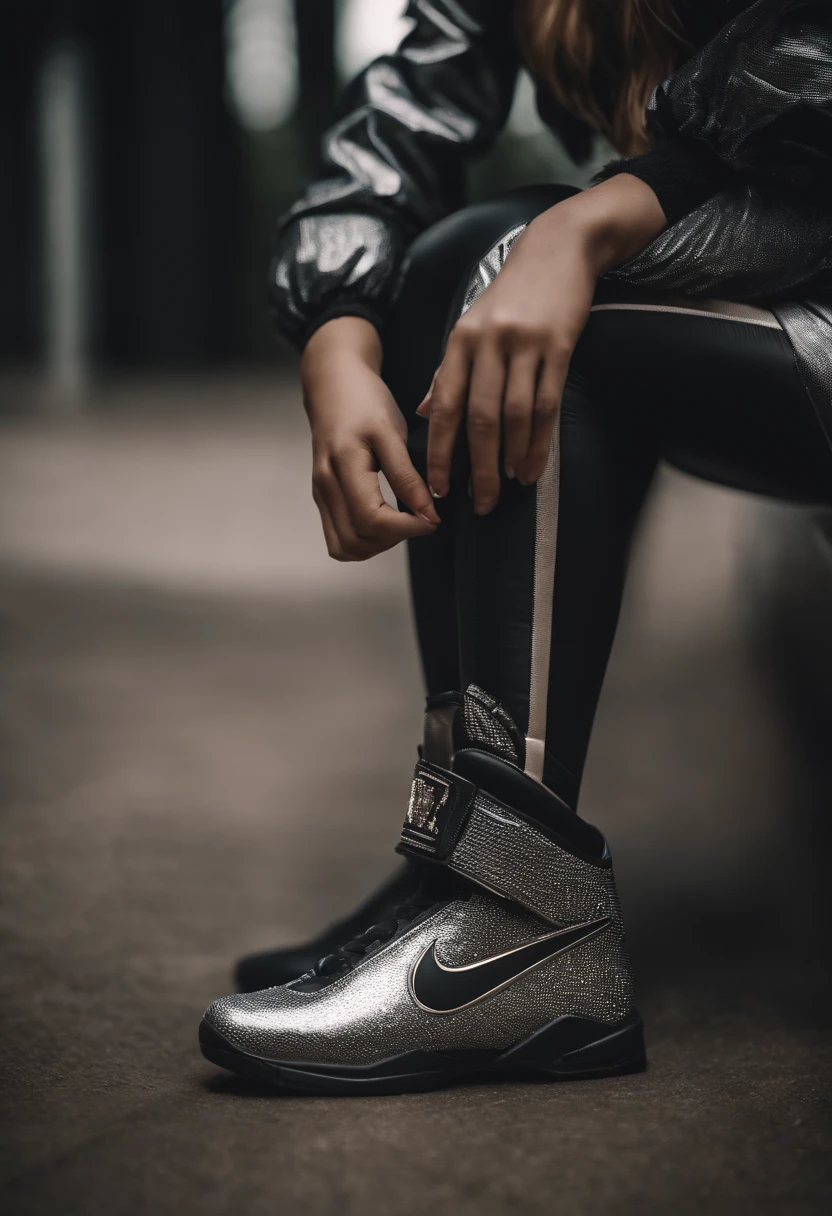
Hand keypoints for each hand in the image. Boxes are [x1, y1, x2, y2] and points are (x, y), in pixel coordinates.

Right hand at [302, 316, 439, 560]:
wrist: (333, 385)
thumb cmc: (364, 401)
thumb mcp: (392, 432)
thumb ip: (407, 475)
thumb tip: (428, 513)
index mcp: (343, 465)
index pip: (372, 519)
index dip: (407, 527)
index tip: (433, 518)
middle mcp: (325, 486)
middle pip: (356, 540)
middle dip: (394, 539)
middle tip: (419, 519)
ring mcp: (321, 494)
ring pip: (345, 547)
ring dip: (377, 545)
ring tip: (403, 523)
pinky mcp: (323, 498)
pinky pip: (339, 537)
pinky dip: (364, 541)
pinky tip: (385, 523)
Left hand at [417, 175, 666, 512]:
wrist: (558, 249)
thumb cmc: (511, 294)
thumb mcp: (470, 326)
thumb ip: (449, 371)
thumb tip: (427, 413)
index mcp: (460, 342)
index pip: (446, 407)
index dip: (441, 452)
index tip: (439, 488)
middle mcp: (488, 344)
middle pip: (480, 420)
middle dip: (478, 468)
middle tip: (480, 503)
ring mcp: (525, 345)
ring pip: (515, 417)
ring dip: (511, 459)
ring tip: (509, 487)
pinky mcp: (559, 346)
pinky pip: (547, 405)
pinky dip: (540, 442)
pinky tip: (534, 465)